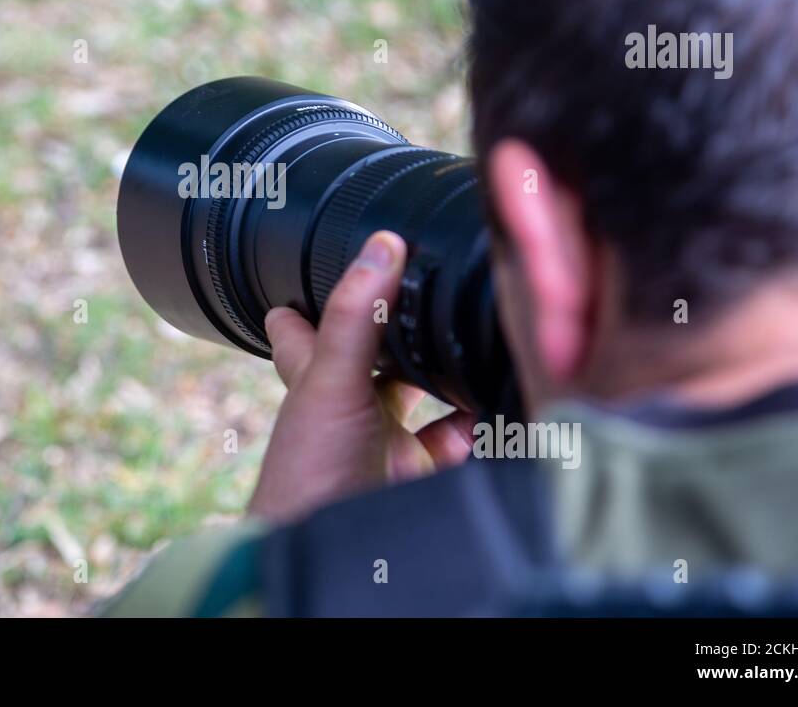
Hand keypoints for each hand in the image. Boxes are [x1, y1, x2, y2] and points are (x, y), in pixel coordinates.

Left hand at [247, 230, 475, 522]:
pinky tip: (492, 411)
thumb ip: (357, 315)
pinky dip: (476, 426)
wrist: (328, 554)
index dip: (312, 292)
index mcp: (314, 375)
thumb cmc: (307, 475)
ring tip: (481, 344)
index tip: (336, 258)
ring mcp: (383, 439)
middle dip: (404, 328)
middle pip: (375, 352)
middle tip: (439, 291)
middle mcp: (347, 403)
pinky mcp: (416, 474)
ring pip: (421, 394)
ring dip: (449, 375)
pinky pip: (456, 441)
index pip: (304, 322)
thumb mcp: (330, 381)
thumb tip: (382, 243)